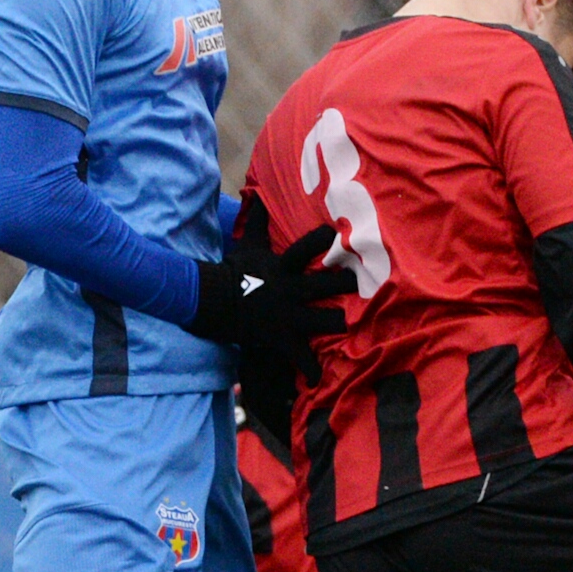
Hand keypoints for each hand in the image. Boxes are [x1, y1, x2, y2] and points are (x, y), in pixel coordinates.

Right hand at [192, 206, 345, 355]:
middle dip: (345, 283)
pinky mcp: (281, 338)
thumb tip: (257, 192)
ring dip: (337, 323)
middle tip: (359, 282)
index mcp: (283, 267)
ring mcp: (287, 315)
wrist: (212, 302)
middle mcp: (289, 289)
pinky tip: (317, 379)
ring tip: (349, 323)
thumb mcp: (248, 244)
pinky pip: (299, 357)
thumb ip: (259, 220)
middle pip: (325, 284)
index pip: (304, 248)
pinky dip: (308, 369)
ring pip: (323, 320)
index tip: (336, 234)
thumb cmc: (235, 271)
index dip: (320, 240)